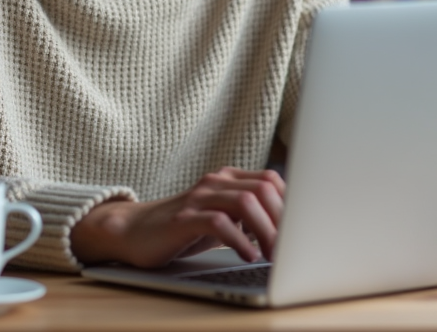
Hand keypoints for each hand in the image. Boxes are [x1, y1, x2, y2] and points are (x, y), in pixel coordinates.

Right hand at [70, 167, 285, 268]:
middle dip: (282, 220)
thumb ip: (249, 218)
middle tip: (292, 248)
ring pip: (245, 202)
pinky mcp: (183, 218)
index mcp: (227, 179)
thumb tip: (289, 232)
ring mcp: (198, 198)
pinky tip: (247, 256)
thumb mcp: (222, 219)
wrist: (134, 231)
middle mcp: (215, 183)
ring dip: (266, 231)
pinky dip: (239, 240)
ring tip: (274, 255)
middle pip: (263, 189)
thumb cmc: (183, 228)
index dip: (291, 204)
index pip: (270, 180)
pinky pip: (218, 222)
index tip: (302, 231)